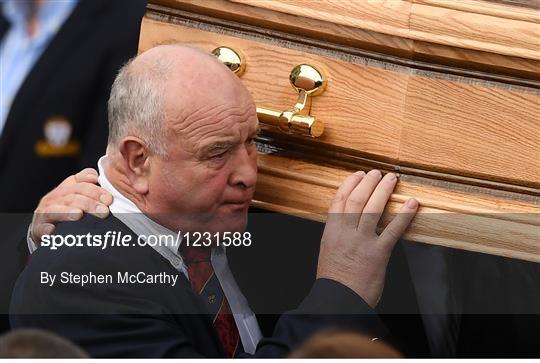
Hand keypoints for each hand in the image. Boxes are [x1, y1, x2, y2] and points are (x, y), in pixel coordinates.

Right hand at [30, 168, 112, 242]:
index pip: (79, 180)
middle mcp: (54, 198)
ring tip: (79, 215)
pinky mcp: (38, 229)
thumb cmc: (66, 212)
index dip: (94, 186)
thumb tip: (100, 182)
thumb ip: (90, 189)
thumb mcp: (78, 198)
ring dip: (68, 212)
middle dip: (89, 202)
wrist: (43, 230)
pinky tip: (52, 230)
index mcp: (66, 188)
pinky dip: (46, 229)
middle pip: (72, 196)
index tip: (108, 198)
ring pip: (57, 209)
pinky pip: (42, 228)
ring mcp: (45, 213)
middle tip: (104, 211)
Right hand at [316, 170, 418, 306]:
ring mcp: (362, 241)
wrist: (338, 300)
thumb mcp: (329, 251)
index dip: (349, 184)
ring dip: (384, 190)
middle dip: (368, 182)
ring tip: (391, 179)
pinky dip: (404, 215)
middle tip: (377, 172)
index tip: (357, 175)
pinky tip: (412, 203)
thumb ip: (338, 235)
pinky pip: (393, 229)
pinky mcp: (379, 252)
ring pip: (373, 208)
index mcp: (331, 231)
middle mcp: (346, 232)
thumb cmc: (334, 280)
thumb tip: (348, 222)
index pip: (339, 200)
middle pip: (357, 199)